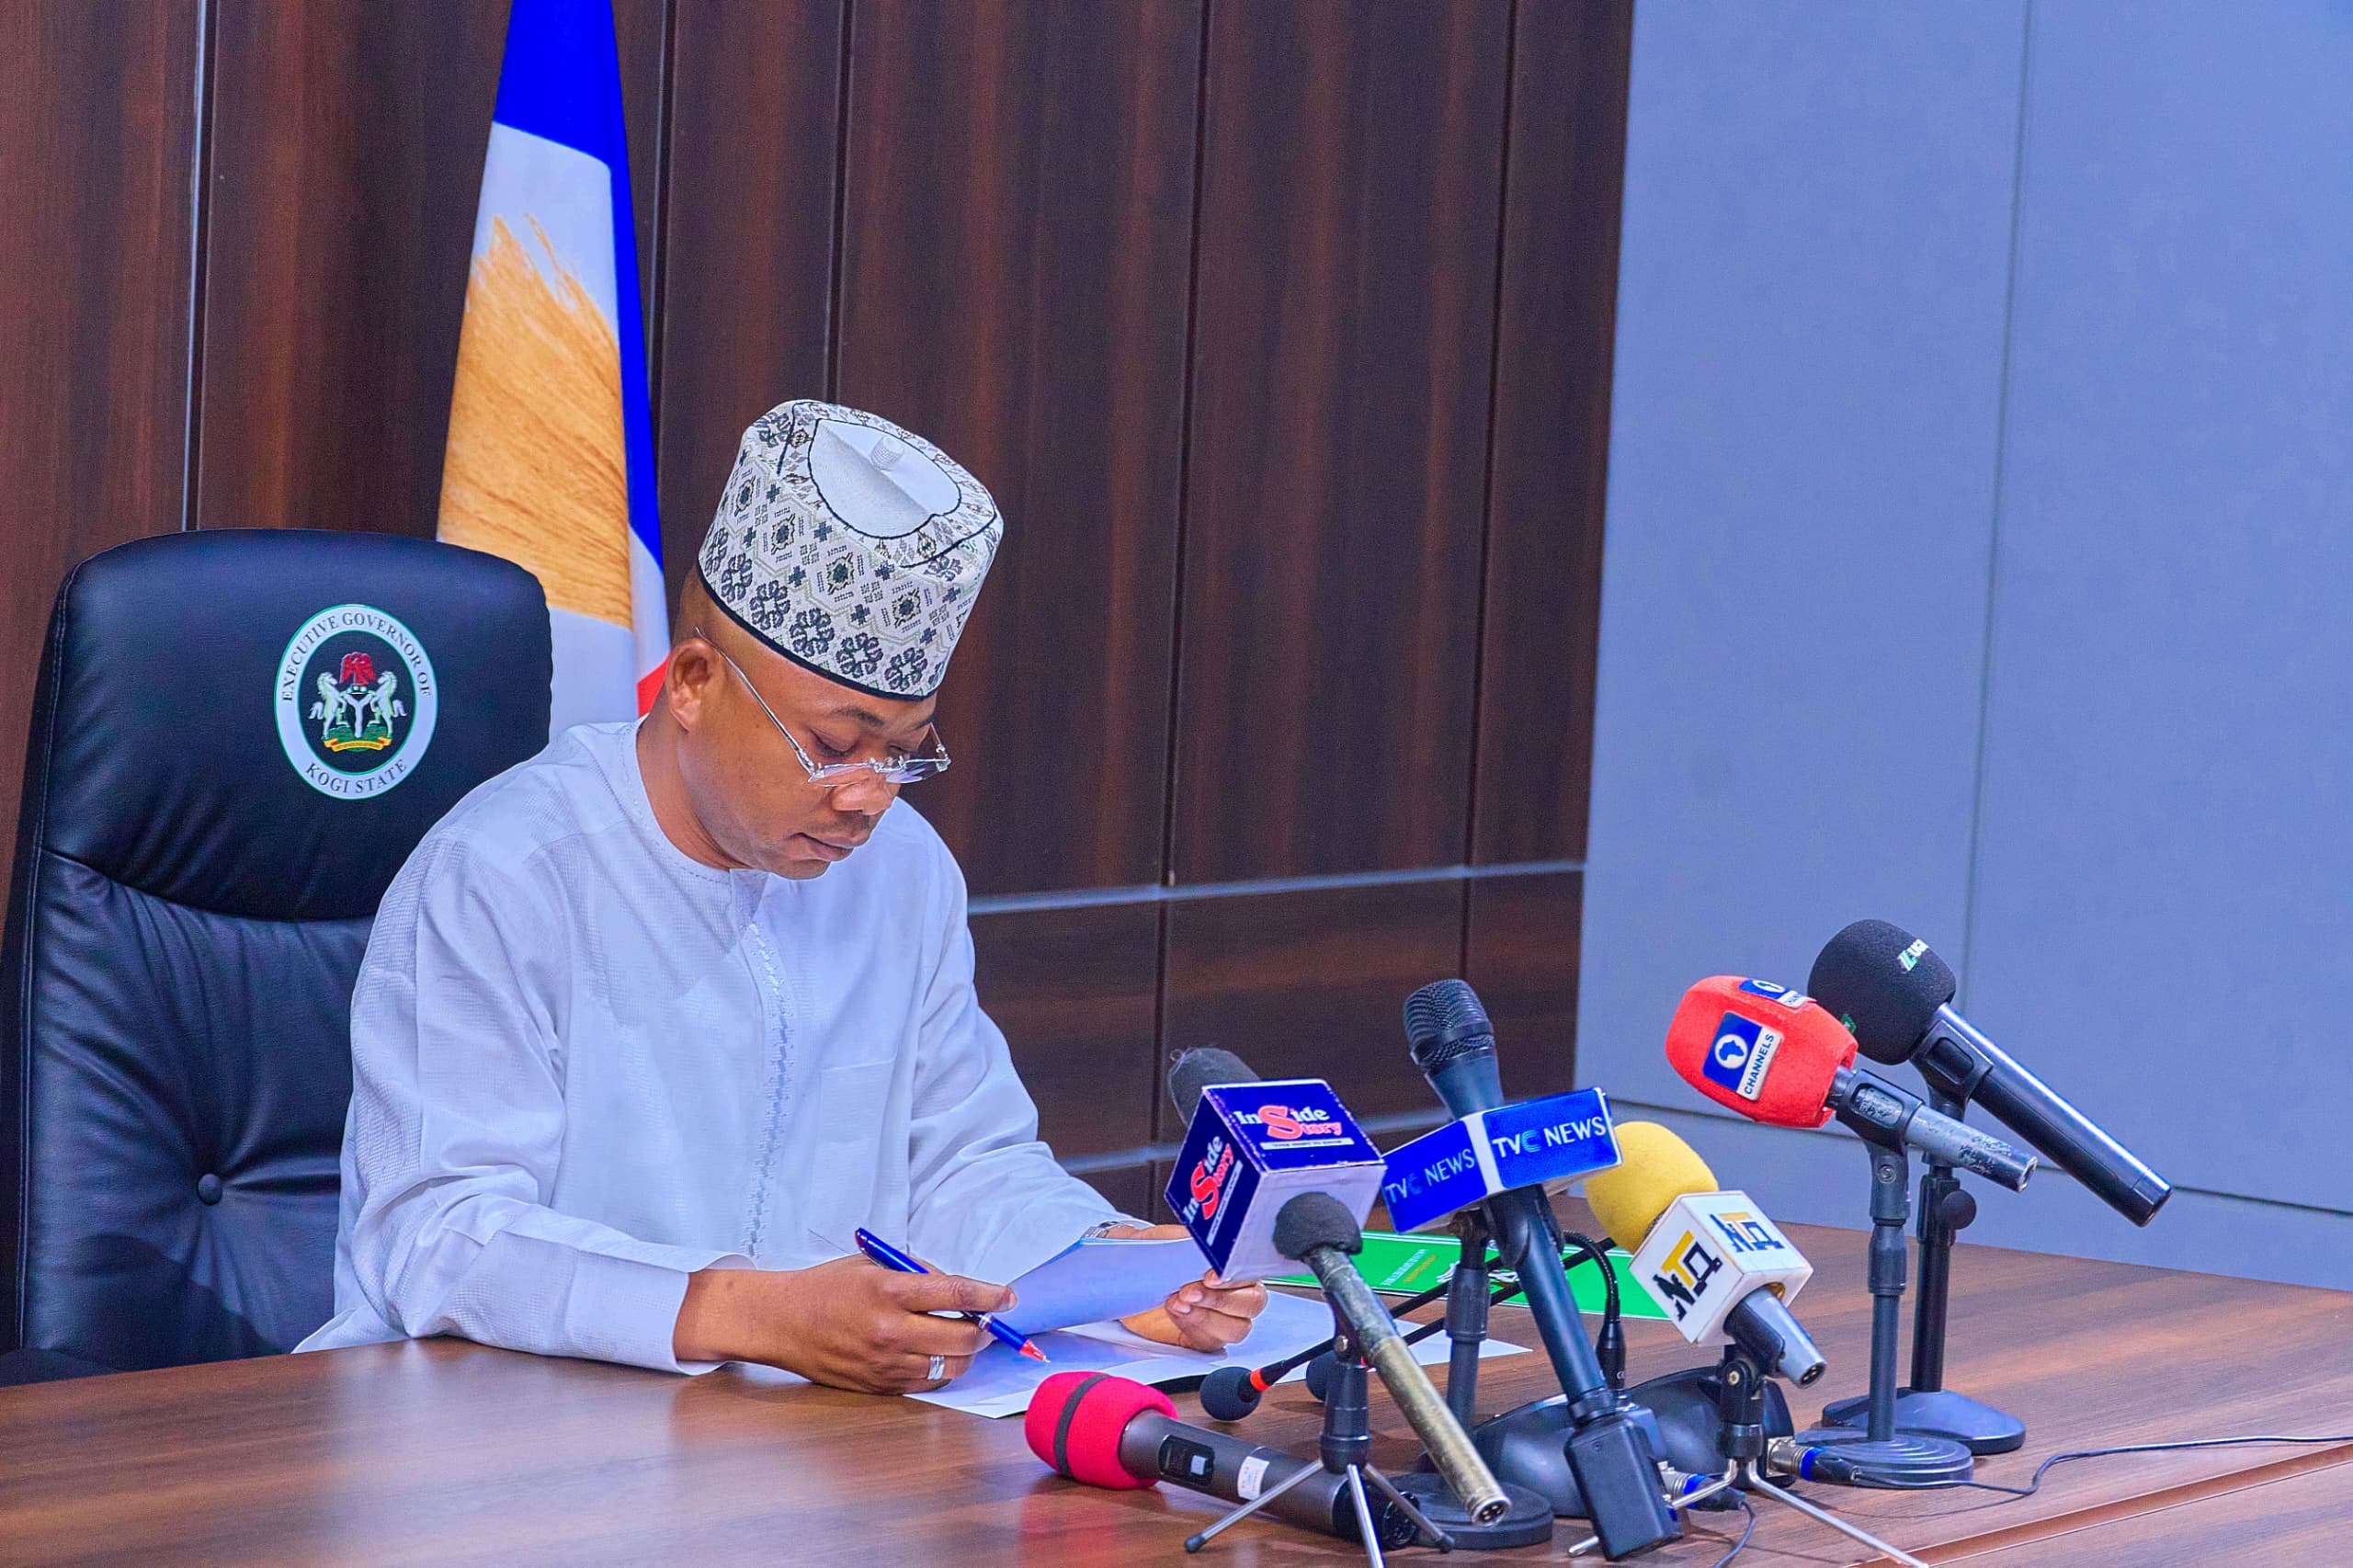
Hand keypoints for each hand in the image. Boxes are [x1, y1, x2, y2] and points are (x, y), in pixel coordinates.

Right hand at [673, 1254, 1009, 1393]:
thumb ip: (916, 1273)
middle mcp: (890, 1330)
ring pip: (951, 1365)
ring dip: (966, 1352)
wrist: (782, 1322)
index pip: (956, 1293)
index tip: (1008, 1297)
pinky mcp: (879, 1385)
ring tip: (961, 1337)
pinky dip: (941, 1368)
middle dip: (985, 1329)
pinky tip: (934, 1353)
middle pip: (964, 1336)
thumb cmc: (828, 1287)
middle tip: (986, 1321)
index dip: (991, 1296)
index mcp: (888, 1291)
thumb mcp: (871, 1264)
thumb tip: (959, 1289)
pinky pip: (928, 1382)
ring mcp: (885, 1363)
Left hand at [1106, 1223, 1269, 1352]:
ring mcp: (1222, 1316)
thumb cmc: (1155, 1250)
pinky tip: (1176, 1313)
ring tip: (1177, 1303)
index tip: (1210, 1276)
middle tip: (1189, 1292)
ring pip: (1236, 1328)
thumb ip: (1186, 1239)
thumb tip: (1196, 1242)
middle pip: (1252, 1303)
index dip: (1235, 1277)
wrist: (1133, 1272)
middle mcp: (1235, 1289)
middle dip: (1221, 1300)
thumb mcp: (1166, 1236)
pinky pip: (1211, 1341)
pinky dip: (1193, 1328)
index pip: (1251, 1271)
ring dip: (1206, 1317)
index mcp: (1234, 1260)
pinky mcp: (1204, 1335)